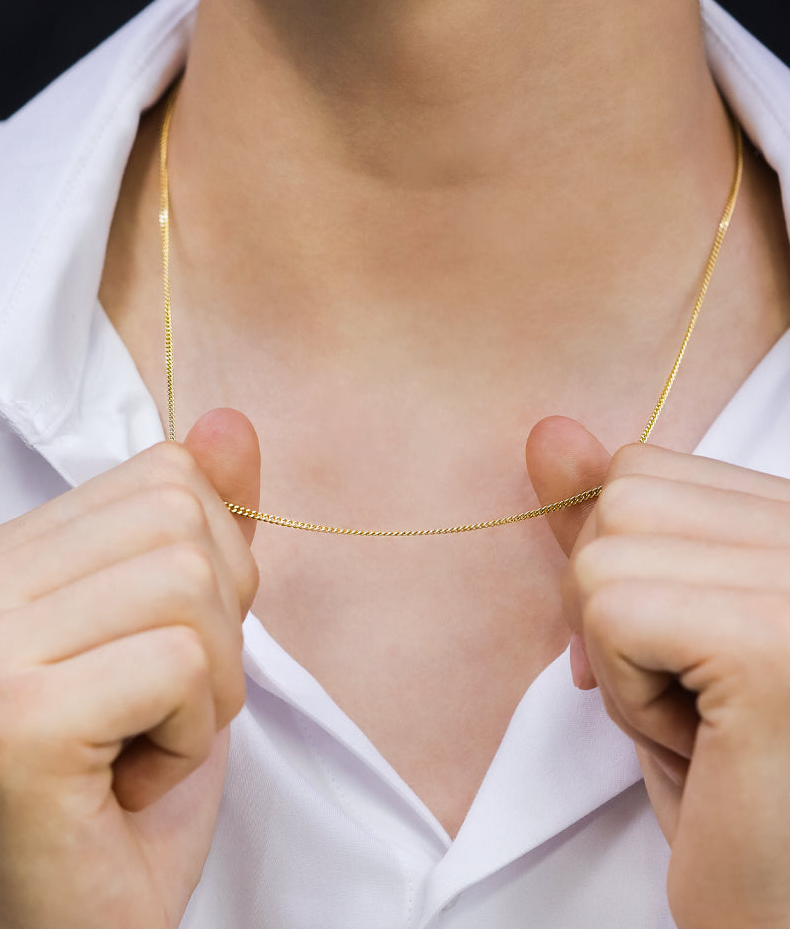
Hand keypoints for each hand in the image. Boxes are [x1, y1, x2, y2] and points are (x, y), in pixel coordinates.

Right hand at [0, 409, 259, 928]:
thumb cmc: (116, 784)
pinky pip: (182, 662)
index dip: (208, 572)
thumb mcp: (179, 630)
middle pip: (181, 520)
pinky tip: (130, 777)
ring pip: (189, 585)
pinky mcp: (11, 714)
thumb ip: (203, 522)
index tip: (160, 657)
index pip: (164, 477)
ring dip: (207, 686)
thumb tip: (231, 421)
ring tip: (142, 742)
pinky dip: (191, 734)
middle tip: (156, 709)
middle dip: (217, 628)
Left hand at [527, 417, 789, 928]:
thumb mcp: (658, 632)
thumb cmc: (734, 783)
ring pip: (605, 553)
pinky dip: (627, 693)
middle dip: (615, 610)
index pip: (643, 470)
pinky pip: (612, 612)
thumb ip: (609, 527)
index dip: (621, 565)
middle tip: (698, 702)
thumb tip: (547, 431)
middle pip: (621, 498)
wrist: (779, 905)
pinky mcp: (776, 645)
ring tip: (706, 728)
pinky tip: (703, 751)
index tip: (677, 655)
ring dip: (621, 658)